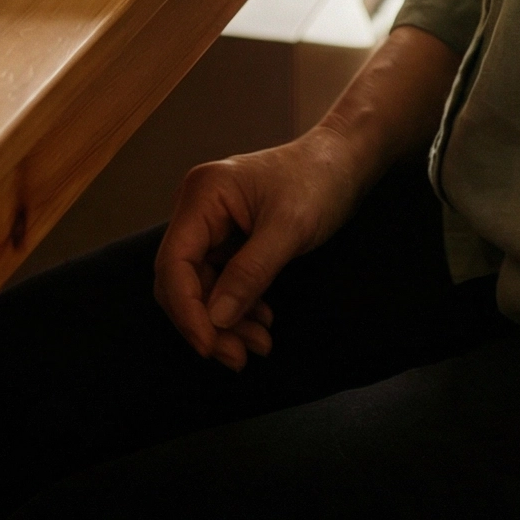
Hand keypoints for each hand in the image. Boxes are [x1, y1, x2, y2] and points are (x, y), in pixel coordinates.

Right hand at [154, 128, 362, 371]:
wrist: (345, 161)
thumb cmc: (320, 181)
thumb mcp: (289, 228)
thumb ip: (251, 272)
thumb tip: (215, 320)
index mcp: (203, 195)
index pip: (174, 262)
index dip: (186, 309)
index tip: (209, 345)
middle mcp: (198, 210)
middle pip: (182, 280)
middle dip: (207, 322)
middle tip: (238, 357)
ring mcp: (212, 226)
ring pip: (202, 288)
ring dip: (226, 322)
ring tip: (260, 345)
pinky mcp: (229, 240)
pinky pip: (222, 283)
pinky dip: (238, 308)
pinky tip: (262, 323)